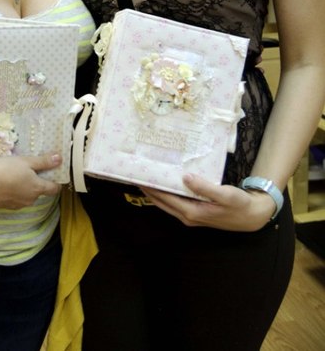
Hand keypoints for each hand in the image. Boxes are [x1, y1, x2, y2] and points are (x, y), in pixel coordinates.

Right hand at [0, 153, 62, 209]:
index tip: (54, 174)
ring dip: (23, 188)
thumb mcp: (26, 161)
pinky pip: (13, 199)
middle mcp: (29, 200)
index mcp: (37, 189)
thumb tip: (60, 159)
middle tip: (29, 170)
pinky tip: (3, 183)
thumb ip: (44, 161)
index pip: (53, 189)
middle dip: (36, 183)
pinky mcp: (4, 207)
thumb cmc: (6, 170)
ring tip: (14, 176)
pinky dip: (11, 192)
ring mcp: (16, 205)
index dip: (56, 182)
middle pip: (38, 192)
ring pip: (25, 196)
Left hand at [139, 174, 277, 231]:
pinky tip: (166, 182)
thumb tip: (185, 177)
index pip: (164, 198)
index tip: (139, 174)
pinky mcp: (196, 212)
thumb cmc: (239, 205)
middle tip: (136, 172)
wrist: (252, 216)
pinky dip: (167, 193)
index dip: (150, 187)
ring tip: (146, 175)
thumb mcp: (224, 194)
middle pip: (161, 202)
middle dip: (148, 189)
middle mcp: (188, 216)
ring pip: (167, 203)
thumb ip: (204, 187)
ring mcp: (191, 216)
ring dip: (156, 191)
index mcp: (191, 212)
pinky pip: (175, 202)